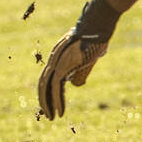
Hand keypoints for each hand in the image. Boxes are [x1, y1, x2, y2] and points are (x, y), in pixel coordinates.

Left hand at [37, 0, 121, 118]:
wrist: (97, 24)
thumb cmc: (97, 37)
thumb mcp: (88, 55)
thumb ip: (81, 68)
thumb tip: (76, 83)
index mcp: (57, 55)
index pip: (47, 76)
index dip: (48, 90)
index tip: (51, 103)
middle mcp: (54, 58)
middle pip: (43, 83)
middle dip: (44, 100)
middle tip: (48, 115)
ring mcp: (57, 62)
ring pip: (47, 88)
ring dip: (49, 105)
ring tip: (52, 118)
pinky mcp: (63, 66)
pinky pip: (56, 88)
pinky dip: (57, 102)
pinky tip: (60, 113)